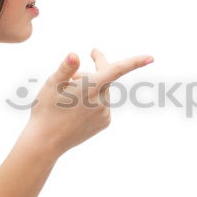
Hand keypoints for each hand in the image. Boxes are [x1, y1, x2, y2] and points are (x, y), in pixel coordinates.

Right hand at [23, 48, 152, 156]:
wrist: (46, 142)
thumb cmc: (45, 110)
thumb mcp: (51, 85)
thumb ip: (66, 68)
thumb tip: (75, 55)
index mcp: (89, 88)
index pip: (116, 70)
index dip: (134, 62)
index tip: (150, 58)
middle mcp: (101, 101)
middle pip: (106, 77)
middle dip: (94, 70)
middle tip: (75, 72)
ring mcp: (104, 114)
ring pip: (103, 91)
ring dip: (92, 87)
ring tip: (70, 95)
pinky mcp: (105, 123)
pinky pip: (103, 104)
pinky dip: (94, 101)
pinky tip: (77, 109)